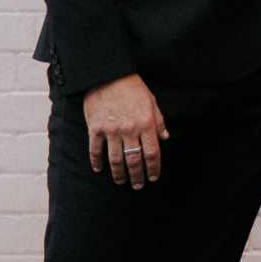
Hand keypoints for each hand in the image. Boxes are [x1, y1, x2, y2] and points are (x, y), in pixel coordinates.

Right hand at [83, 73, 167, 188]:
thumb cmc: (132, 88)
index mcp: (146, 123)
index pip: (152, 152)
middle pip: (135, 160)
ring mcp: (111, 130)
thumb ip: (158, 121)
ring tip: (121, 181)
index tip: (153, 177)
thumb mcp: (151, 102)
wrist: (108, 75)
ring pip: (116, 159)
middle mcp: (130, 129)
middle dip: (137, 176)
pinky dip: (97, 162)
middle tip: (137, 185)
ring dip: (119, 173)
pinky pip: (95, 150)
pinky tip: (99, 169)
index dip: (154, 168)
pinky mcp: (96, 129)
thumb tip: (165, 137)